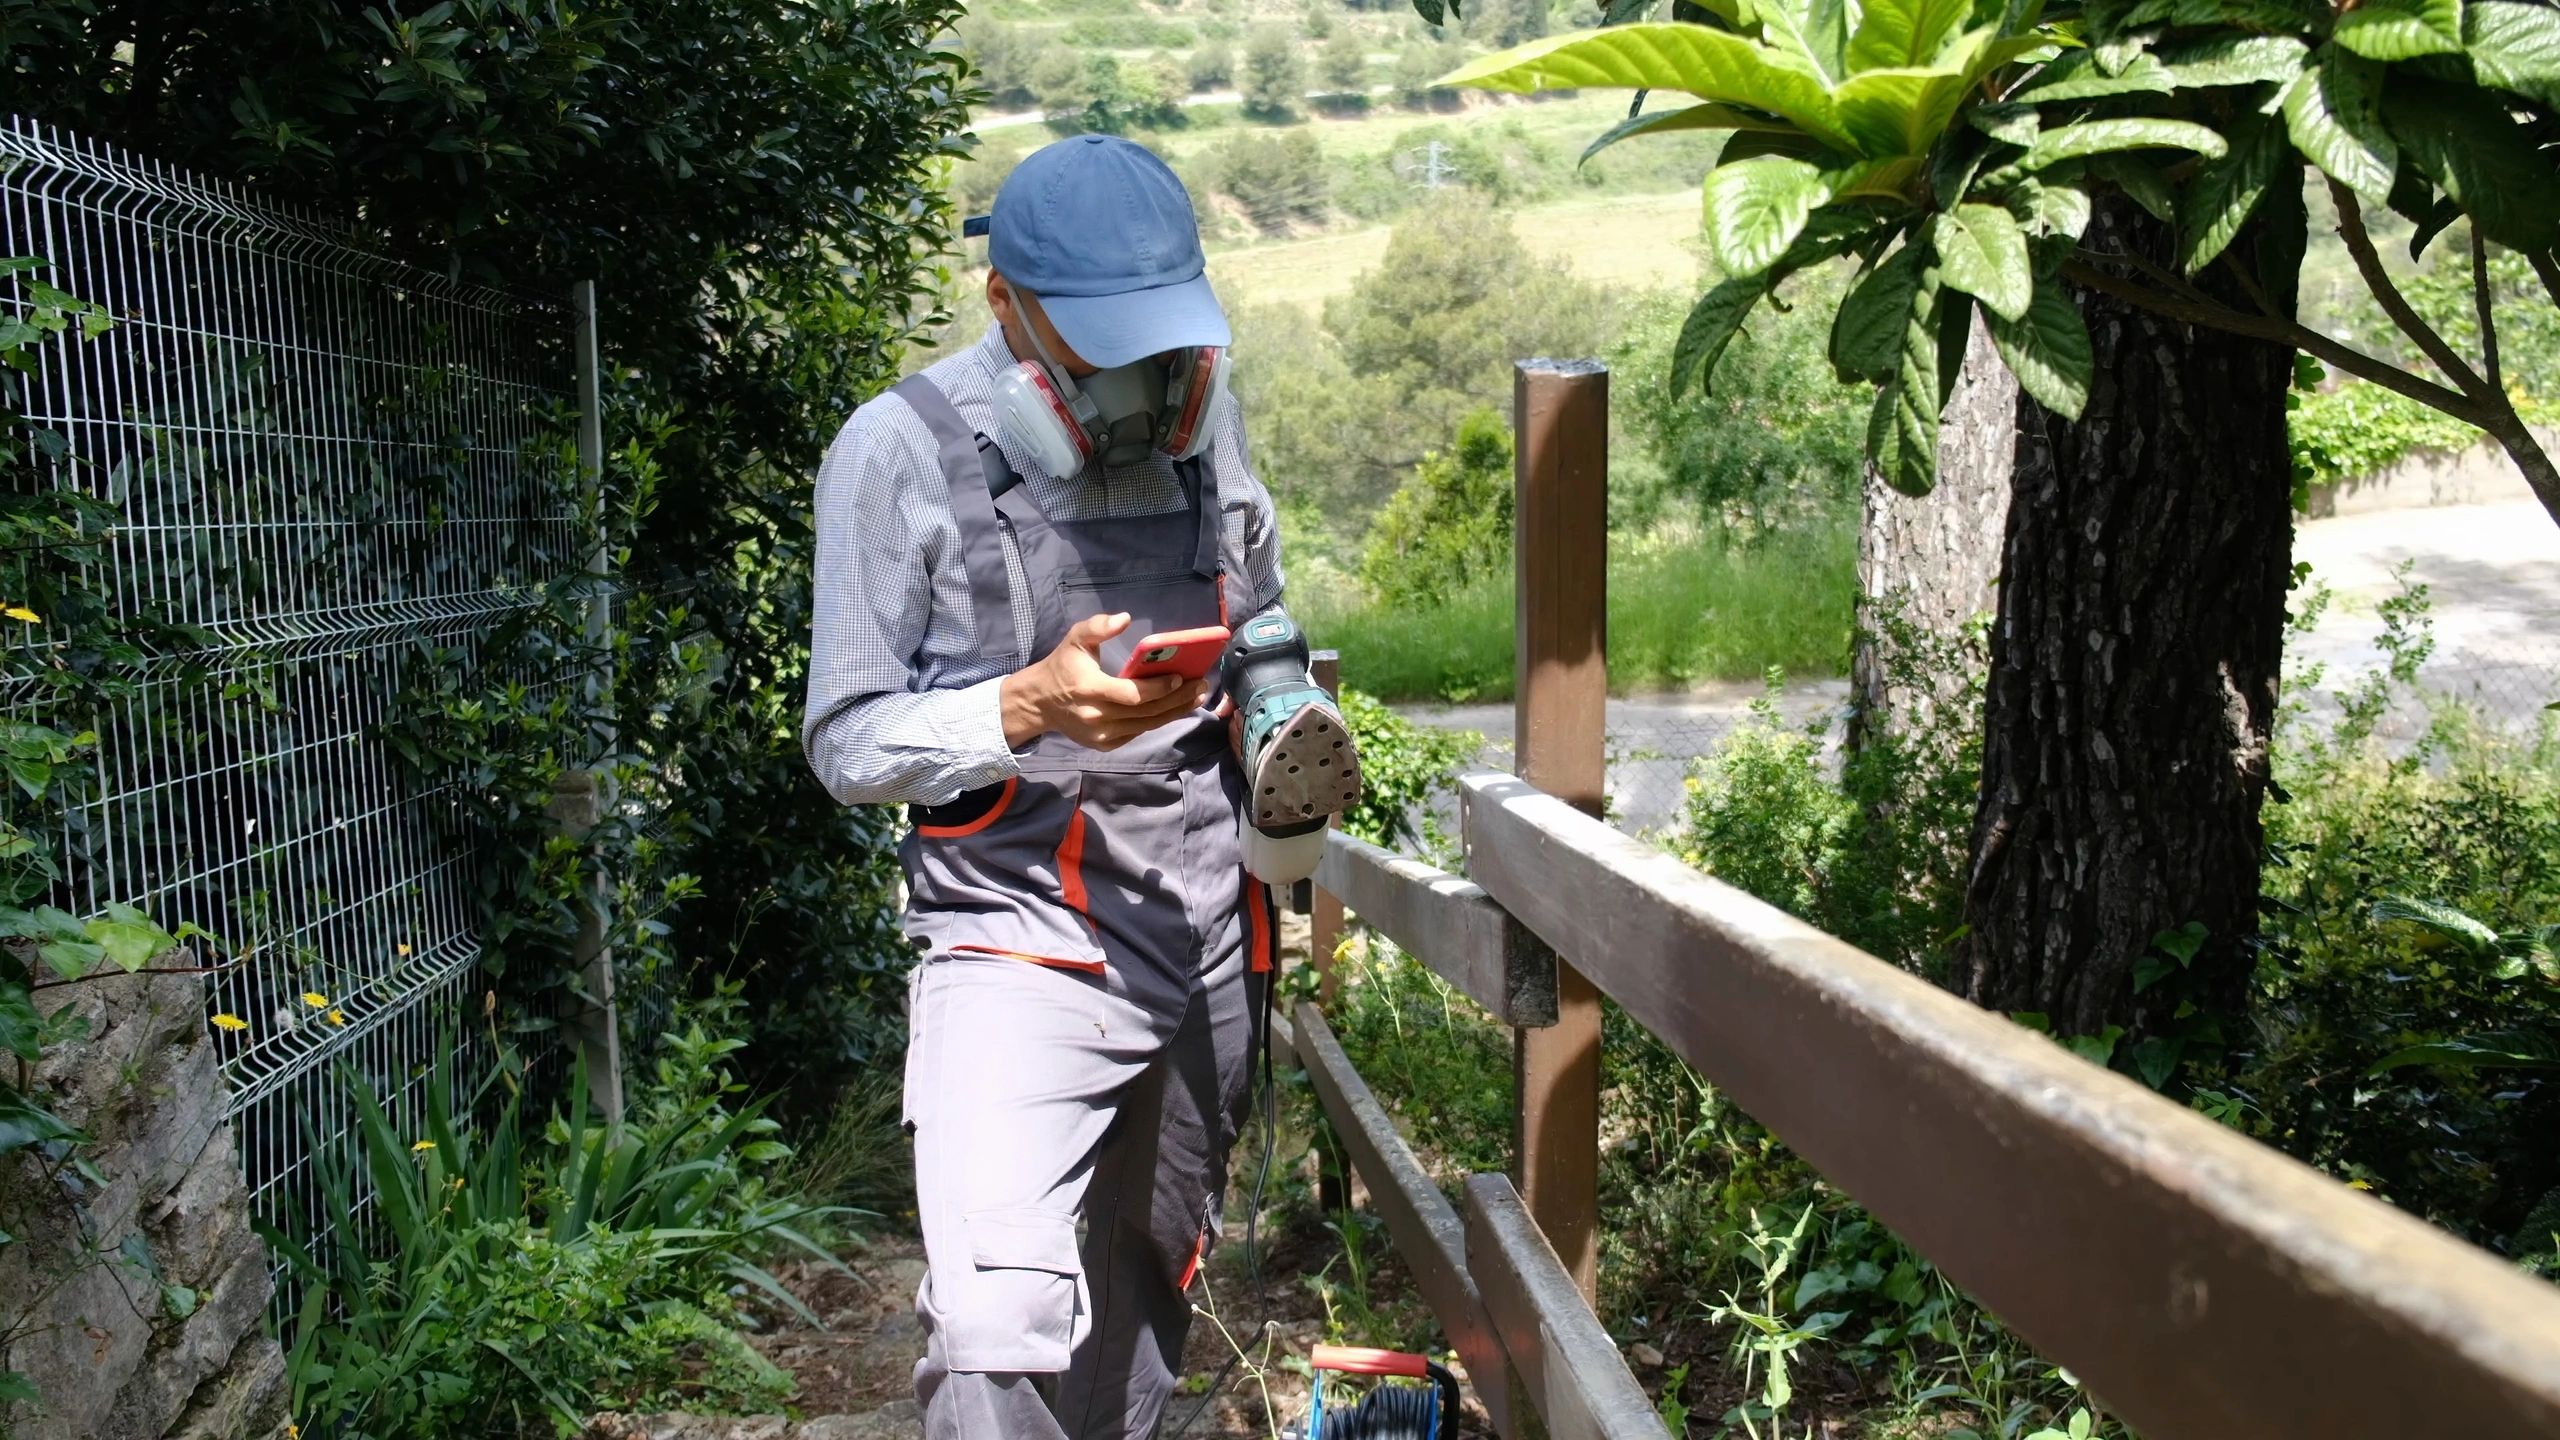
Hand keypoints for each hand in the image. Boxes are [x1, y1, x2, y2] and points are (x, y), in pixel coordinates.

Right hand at [1001, 612, 1208, 750]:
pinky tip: (1176, 708)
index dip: (1159, 688)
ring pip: (1147, 725)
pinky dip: (1159, 720)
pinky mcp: (1105, 745)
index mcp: (1090, 690)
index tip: (1181, 677)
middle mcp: (1097, 717)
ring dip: (1175, 712)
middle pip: (1147, 712)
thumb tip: (1124, 618)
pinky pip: (1139, 732)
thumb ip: (1097, 627)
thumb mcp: (1075, 639)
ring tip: (1197, 697)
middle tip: (1202, 685)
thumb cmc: (1062, 666)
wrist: (1039, 702)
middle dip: (1178, 699)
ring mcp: (1101, 735)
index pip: (1132, 694)